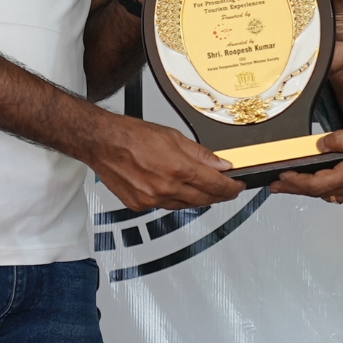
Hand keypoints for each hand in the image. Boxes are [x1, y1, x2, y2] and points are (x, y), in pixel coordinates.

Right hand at [89, 111, 244, 209]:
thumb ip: (200, 154)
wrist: (104, 143)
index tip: (238, 186)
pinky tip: (179, 191)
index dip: (231, 188)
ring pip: (186, 205)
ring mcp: (152, 199)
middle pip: (204, 199)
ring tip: (206, 189)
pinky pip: (166, 207)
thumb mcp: (174, 137)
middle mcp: (166, 188)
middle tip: (228, 190)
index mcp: (178, 168)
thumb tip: (220, 164)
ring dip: (200, 199)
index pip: (215, 184)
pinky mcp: (140, 206)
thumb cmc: (133, 135)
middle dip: (220, 195)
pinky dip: (177, 200)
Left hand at [270, 124, 342, 202]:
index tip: (280, 178)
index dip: (295, 182)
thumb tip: (320, 145)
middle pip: (318, 193)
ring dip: (310, 189)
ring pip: (330, 194)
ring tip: (295, 183)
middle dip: (295, 189)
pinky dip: (327, 189)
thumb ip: (341, 140)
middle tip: (277, 186)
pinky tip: (325, 182)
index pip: (315, 184)